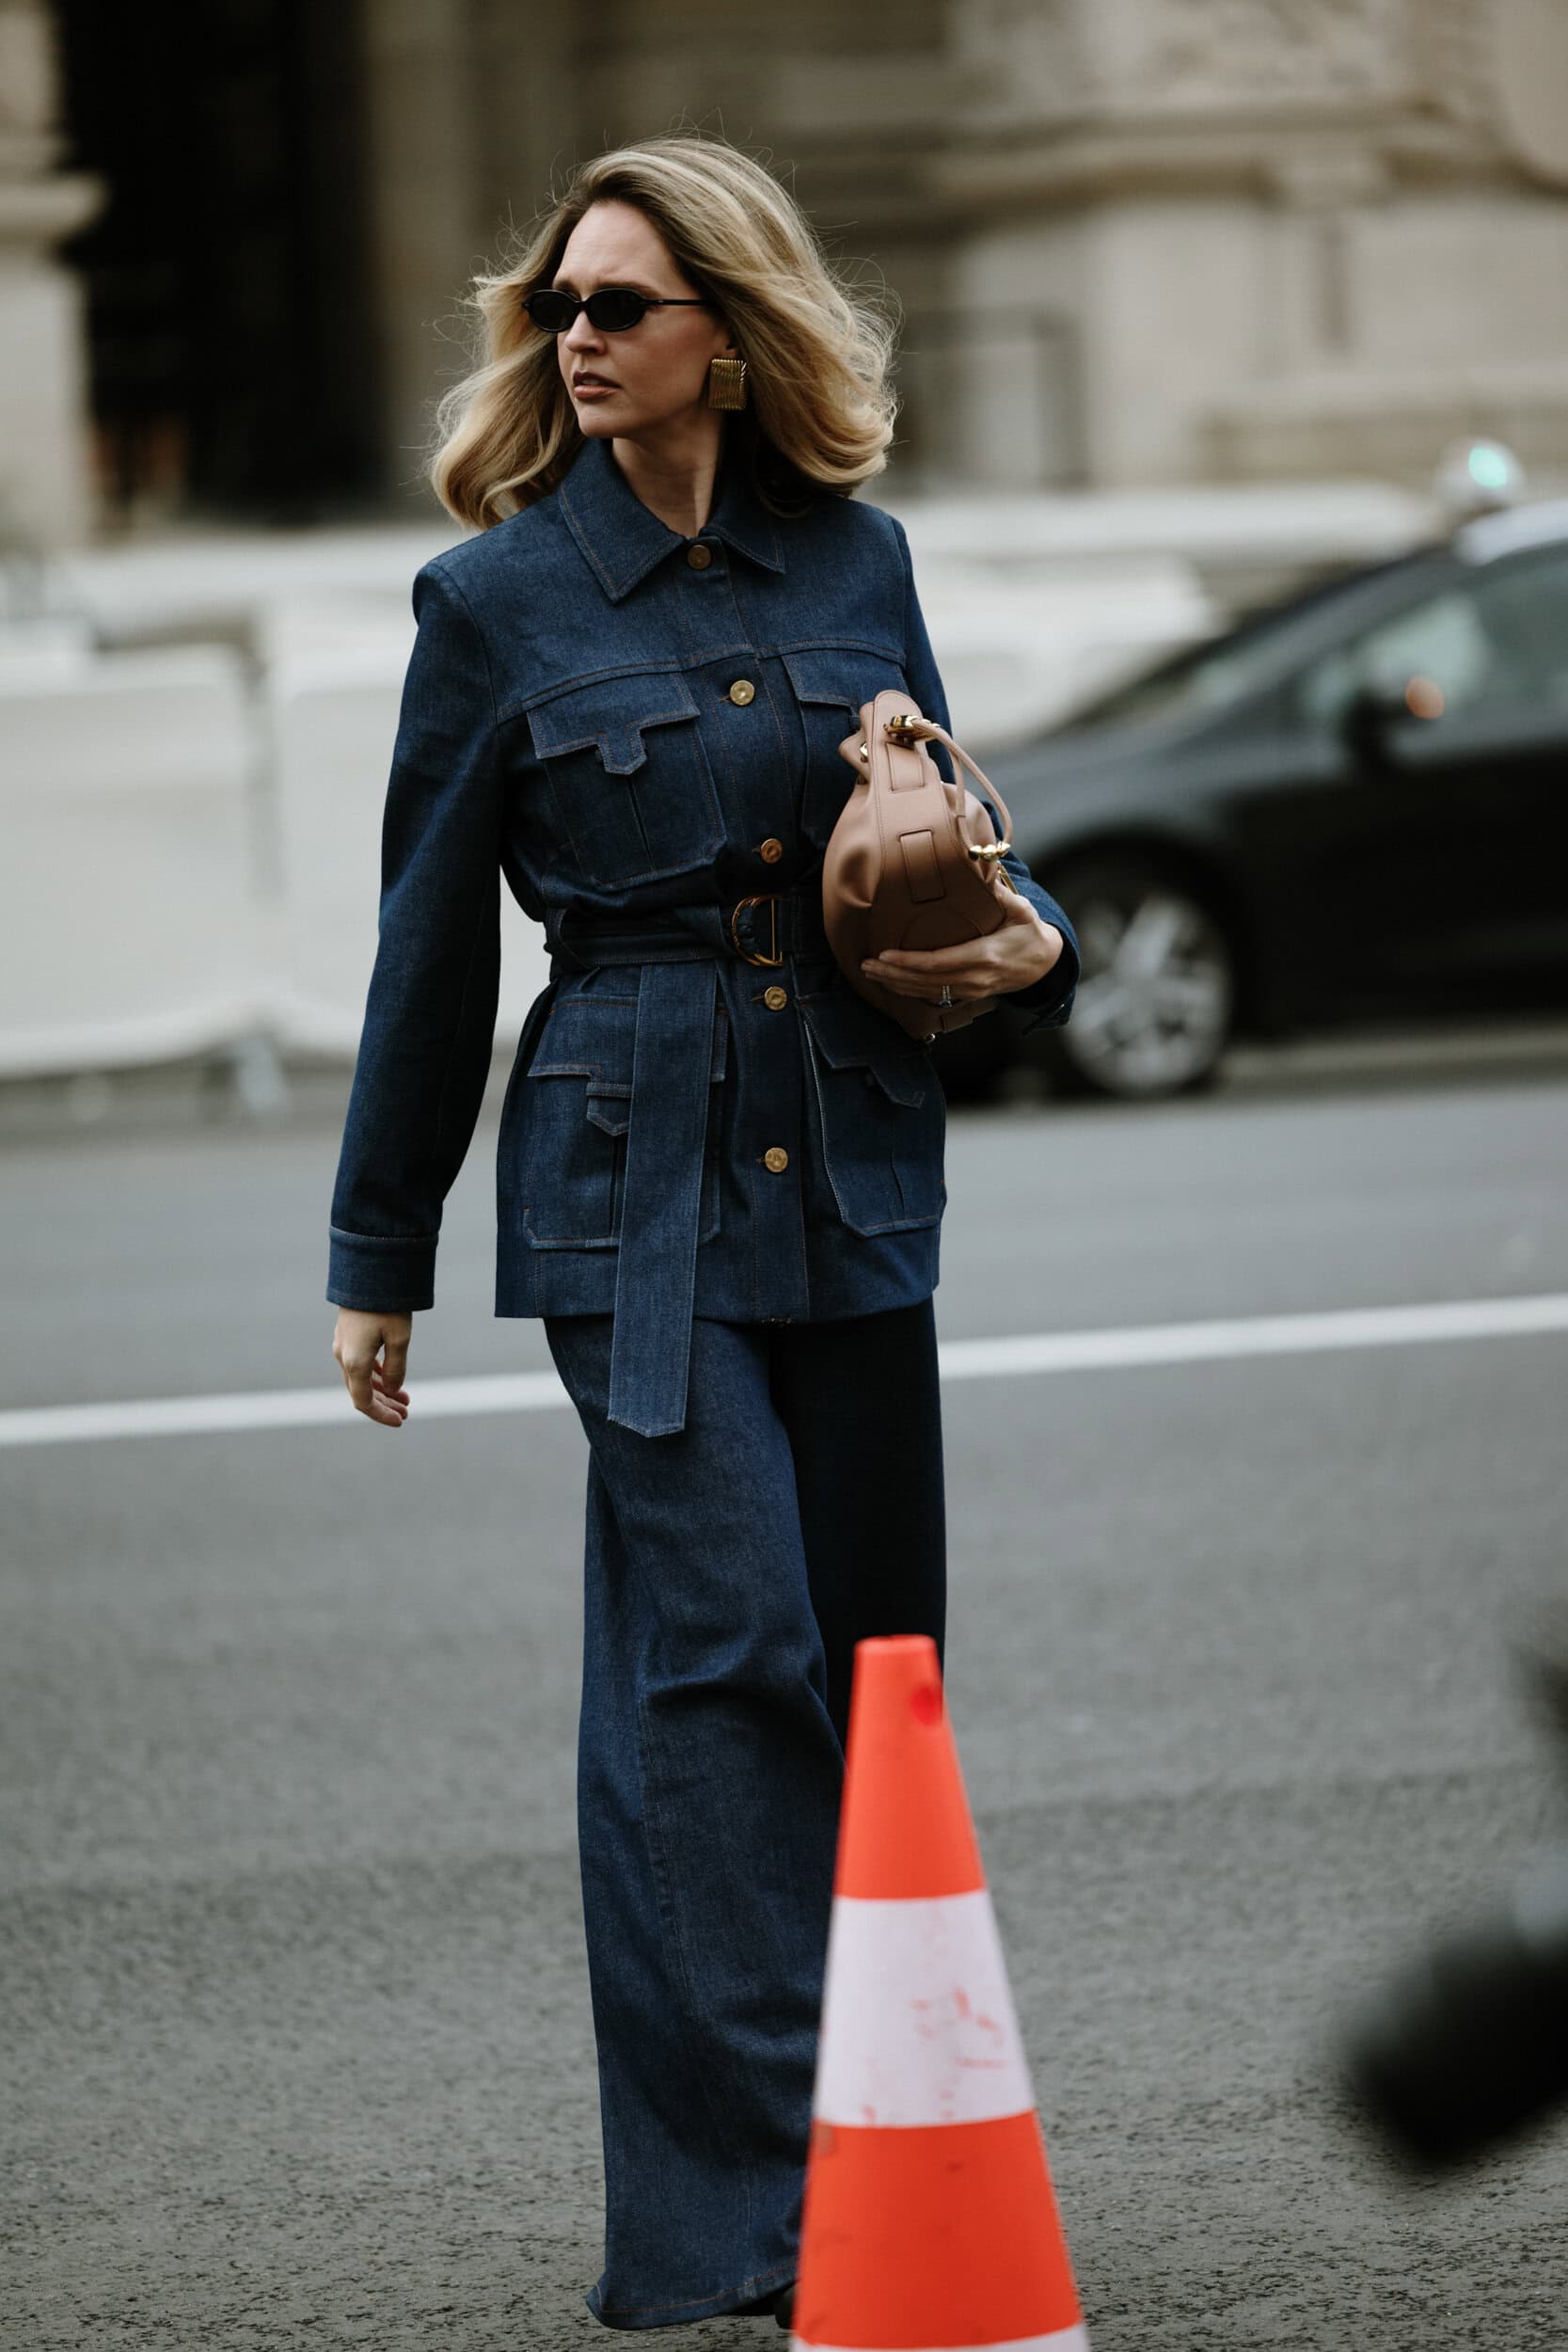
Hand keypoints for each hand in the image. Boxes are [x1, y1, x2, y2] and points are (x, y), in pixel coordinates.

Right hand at [332, 1308, 412, 1427]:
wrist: (368, 1270)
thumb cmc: (386, 1304)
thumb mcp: (400, 1337)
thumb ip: (396, 1368)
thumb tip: (392, 1389)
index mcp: (354, 1362)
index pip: (363, 1401)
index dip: (381, 1415)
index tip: (401, 1421)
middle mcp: (344, 1356)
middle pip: (361, 1392)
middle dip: (384, 1404)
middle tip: (407, 1411)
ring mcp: (343, 1345)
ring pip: (360, 1378)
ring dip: (381, 1390)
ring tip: (404, 1397)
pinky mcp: (348, 1335)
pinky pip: (359, 1363)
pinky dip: (375, 1374)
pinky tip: (390, 1378)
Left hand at [860, 884, 1064, 1008]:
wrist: (1045, 964)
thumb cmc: (1031, 933)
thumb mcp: (1021, 911)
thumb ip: (1000, 892)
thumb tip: (982, 864)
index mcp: (983, 956)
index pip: (937, 963)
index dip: (907, 962)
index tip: (884, 955)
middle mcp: (974, 978)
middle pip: (924, 981)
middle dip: (892, 975)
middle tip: (865, 964)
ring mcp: (971, 990)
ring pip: (926, 992)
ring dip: (895, 984)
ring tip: (870, 973)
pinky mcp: (968, 994)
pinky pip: (933, 995)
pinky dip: (909, 990)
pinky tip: (892, 983)